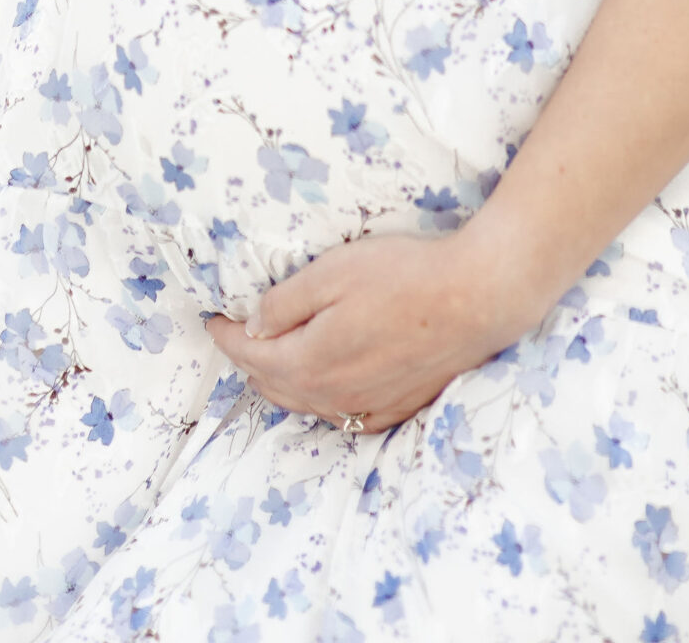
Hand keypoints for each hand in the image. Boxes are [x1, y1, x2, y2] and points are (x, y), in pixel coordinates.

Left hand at [204, 232, 532, 433]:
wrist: (476, 300)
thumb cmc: (403, 277)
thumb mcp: (332, 273)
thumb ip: (284, 303)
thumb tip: (253, 326)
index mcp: (307, 363)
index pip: (250, 355)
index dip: (226, 336)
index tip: (212, 319)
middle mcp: (332, 396)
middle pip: (273, 386)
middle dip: (250, 362)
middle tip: (239, 337)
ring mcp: (367, 406)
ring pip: (307, 405)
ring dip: (282, 384)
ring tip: (271, 361)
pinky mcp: (397, 406)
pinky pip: (343, 414)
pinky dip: (321, 401)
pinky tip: (326, 387)